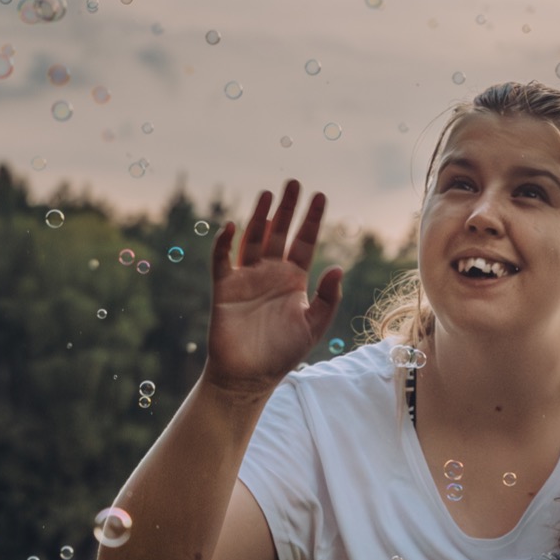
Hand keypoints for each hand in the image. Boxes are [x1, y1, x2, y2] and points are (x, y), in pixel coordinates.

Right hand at [204, 181, 343, 395]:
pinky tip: (233, 226)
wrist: (248, 377)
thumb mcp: (313, 326)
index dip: (312, 219)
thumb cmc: (282, 354)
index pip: (304, 242)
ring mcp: (247, 278)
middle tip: (293, 182)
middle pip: (279, 232)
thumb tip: (337, 268)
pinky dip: (225, 243)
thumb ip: (327, 298)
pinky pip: (222, 260)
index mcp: (293, 280)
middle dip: (287, 208)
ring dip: (259, 217)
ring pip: (253, 239)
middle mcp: (270, 273)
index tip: (320, 196)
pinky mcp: (224, 288)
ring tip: (268, 195)